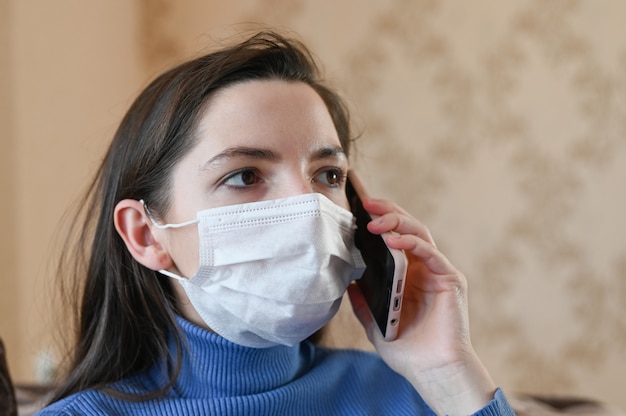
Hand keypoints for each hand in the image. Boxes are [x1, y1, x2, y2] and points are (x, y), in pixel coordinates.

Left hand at [348, 197, 496, 414]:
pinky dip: (412, 243)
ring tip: (374, 221)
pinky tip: (393, 240)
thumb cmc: (407, 351)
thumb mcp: (374, 324)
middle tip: (365, 202)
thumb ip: (363, 303)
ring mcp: (437, 271)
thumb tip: (347, 282)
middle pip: (406, 228)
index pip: (393, 238)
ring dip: (397, 223)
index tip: (357, 205)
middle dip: (386, 212)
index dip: (379, 219)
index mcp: (406, 274)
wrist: (432, 372)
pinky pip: (431, 253)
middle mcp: (423, 268)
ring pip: (419, 234)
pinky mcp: (450, 279)